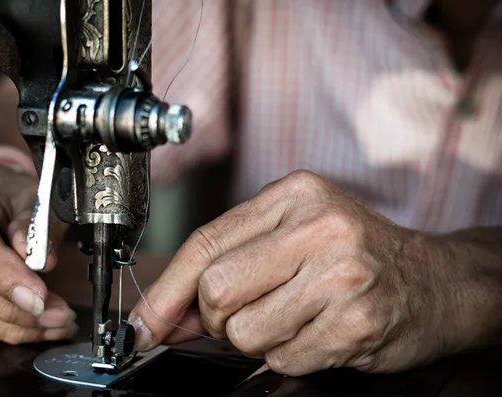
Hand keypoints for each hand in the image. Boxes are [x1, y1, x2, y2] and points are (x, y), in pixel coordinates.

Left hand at [129, 170, 460, 374]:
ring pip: (245, 332)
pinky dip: (291, 356)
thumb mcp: (292, 237)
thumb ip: (230, 265)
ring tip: (297, 317)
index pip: (206, 243)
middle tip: (251, 311)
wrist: (436, 282)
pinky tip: (320, 332)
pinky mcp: (355, 321)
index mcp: (293, 195)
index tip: (144, 324)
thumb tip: (166, 313)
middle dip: (219, 318)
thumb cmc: (355, 256)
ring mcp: (340, 274)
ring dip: (260, 338)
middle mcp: (317, 227)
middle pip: (216, 290)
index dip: (166, 290)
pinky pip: (282, 359)